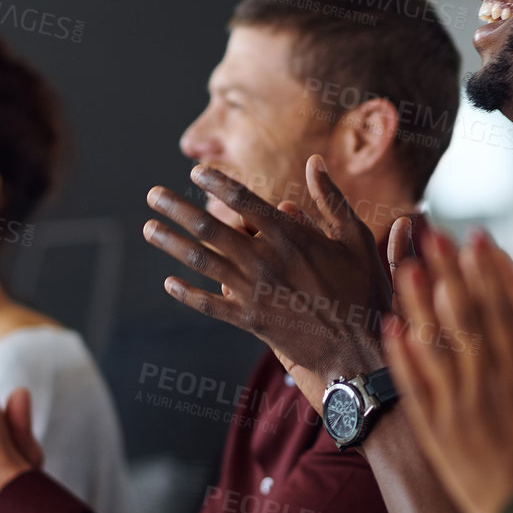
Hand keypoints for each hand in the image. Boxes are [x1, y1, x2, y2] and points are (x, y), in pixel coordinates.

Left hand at [144, 157, 393, 398]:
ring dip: (171, 243)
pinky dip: (186, 293)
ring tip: (149, 228)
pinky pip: (208, 303)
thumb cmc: (363, 291)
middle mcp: (264, 259)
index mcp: (290, 235)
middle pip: (209, 227)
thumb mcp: (356, 239)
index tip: (196, 171)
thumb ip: (331, 199)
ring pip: (201, 261)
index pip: (243, 200)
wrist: (357, 350)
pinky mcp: (249, 320)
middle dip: (177, 208)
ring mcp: (253, 291)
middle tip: (153, 195)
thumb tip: (314, 162)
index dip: (216, 182)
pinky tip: (169, 282)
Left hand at [385, 228, 512, 512]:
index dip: (493, 271)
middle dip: (451, 270)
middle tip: (434, 233)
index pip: (511, 309)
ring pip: (436, 342)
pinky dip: (402, 354)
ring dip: (421, 300)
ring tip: (409, 264)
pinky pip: (415, 385)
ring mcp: (461, 406)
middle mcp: (494, 383)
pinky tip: (391, 325)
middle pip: (468, 315)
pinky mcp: (437, 431)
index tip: (480, 240)